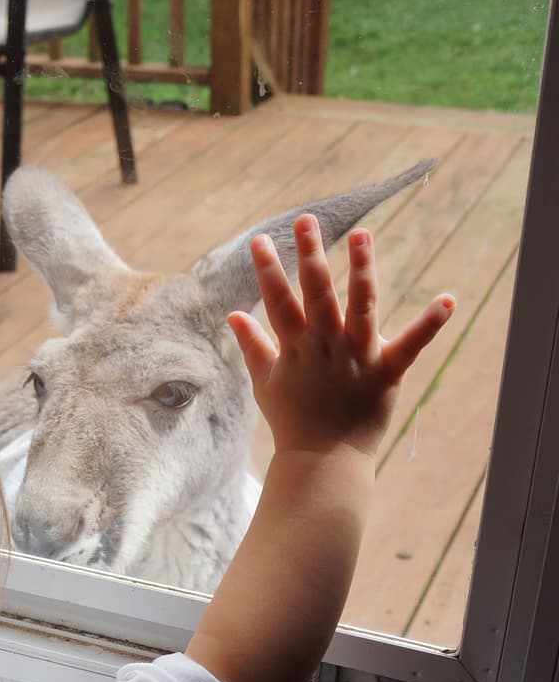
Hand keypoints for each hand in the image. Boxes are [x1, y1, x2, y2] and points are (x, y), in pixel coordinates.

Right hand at [227, 216, 453, 459]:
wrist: (322, 462)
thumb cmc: (292, 421)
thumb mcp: (265, 382)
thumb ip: (253, 345)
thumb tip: (233, 316)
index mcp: (295, 348)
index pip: (277, 301)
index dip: (267, 270)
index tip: (259, 240)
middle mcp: (325, 347)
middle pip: (316, 293)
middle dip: (309, 255)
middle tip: (306, 219)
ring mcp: (356, 358)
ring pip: (360, 306)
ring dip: (361, 269)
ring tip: (362, 234)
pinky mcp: (386, 373)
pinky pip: (411, 345)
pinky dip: (429, 324)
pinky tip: (448, 300)